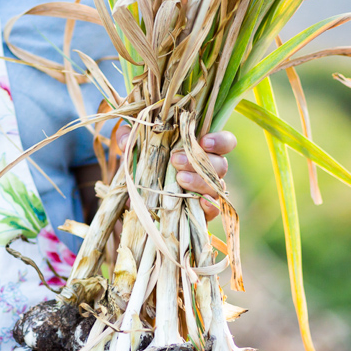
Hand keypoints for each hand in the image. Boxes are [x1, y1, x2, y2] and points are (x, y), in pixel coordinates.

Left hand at [116, 128, 235, 221]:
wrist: (139, 201)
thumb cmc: (145, 168)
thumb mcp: (136, 151)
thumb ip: (130, 139)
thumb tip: (125, 138)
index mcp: (201, 151)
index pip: (225, 142)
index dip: (220, 141)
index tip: (203, 141)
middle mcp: (210, 170)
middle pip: (221, 164)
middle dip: (199, 160)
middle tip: (175, 160)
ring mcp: (209, 192)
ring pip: (217, 185)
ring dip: (200, 181)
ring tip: (179, 179)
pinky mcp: (204, 212)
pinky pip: (215, 209)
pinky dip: (209, 205)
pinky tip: (199, 201)